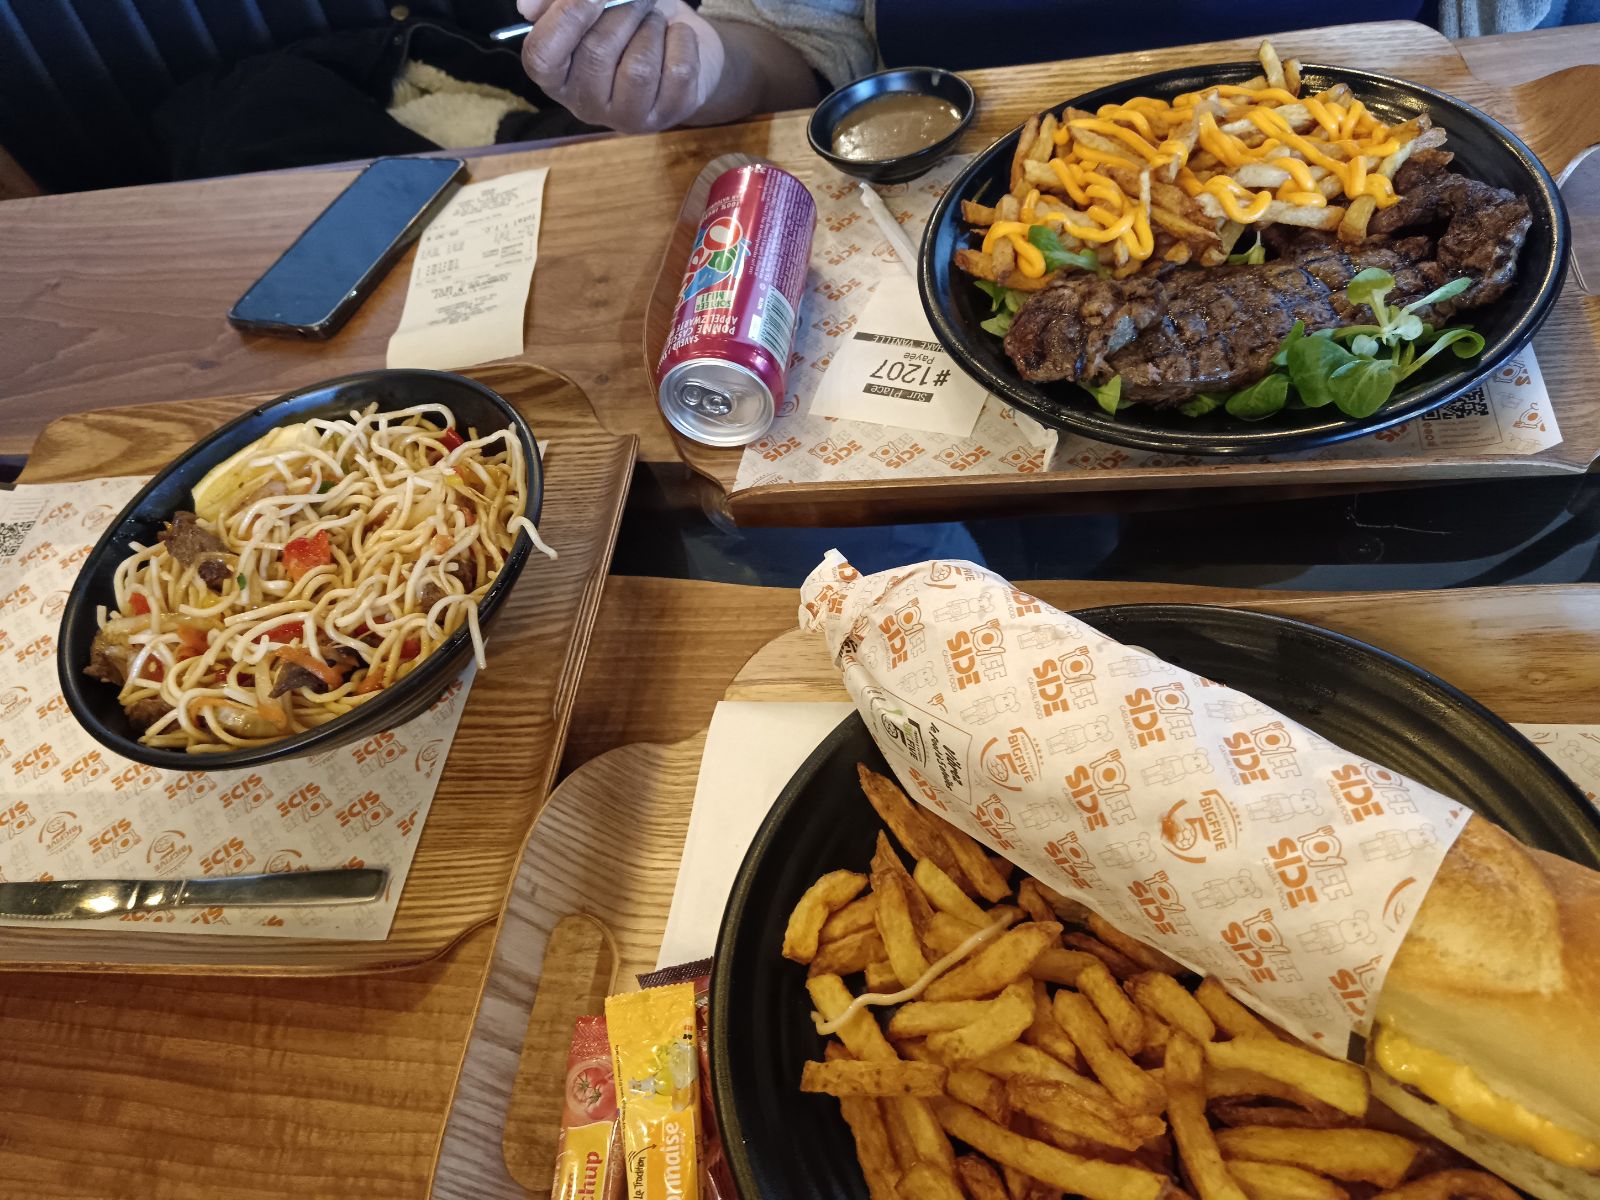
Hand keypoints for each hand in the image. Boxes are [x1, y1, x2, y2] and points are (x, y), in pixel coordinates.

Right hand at [517, 0, 707, 132]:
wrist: (680, 42)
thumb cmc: (629, 20)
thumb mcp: (591, 1)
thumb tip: (527, 7)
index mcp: (557, 75)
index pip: (542, 56)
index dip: (566, 16)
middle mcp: (586, 104)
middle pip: (597, 52)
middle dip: (623, 10)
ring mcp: (627, 117)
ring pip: (639, 66)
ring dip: (652, 27)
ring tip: (654, 22)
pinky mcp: (668, 116)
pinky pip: (677, 71)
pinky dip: (681, 40)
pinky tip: (675, 39)